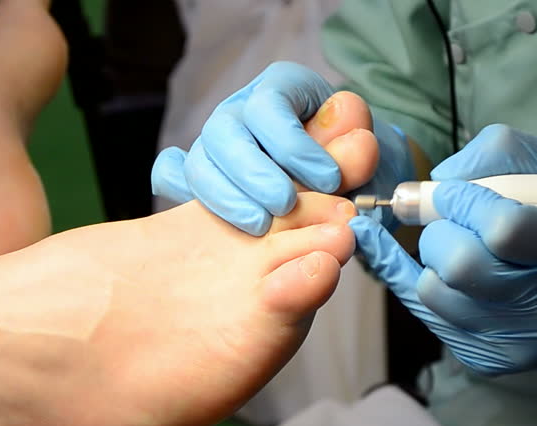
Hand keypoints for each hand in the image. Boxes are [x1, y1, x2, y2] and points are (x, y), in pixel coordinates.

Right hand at [151, 61, 413, 234]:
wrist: (343, 188)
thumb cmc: (352, 167)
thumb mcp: (365, 159)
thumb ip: (359, 150)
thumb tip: (355, 137)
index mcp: (281, 89)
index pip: (269, 107)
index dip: (294, 145)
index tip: (329, 180)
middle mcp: (242, 111)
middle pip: (223, 132)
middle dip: (253, 174)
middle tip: (285, 206)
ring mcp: (217, 143)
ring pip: (197, 161)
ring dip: (224, 198)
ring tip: (260, 226)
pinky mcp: (202, 173)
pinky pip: (171, 176)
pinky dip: (179, 195)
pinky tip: (201, 219)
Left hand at [350, 125, 536, 425]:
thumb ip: (501, 156)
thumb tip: (439, 180)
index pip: (504, 229)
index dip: (464, 202)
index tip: (451, 192)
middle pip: (459, 264)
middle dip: (439, 233)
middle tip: (450, 222)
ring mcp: (514, 341)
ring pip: (432, 290)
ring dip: (431, 259)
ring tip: (456, 248)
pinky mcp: (485, 359)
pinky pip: (423, 312)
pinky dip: (402, 276)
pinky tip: (381, 250)